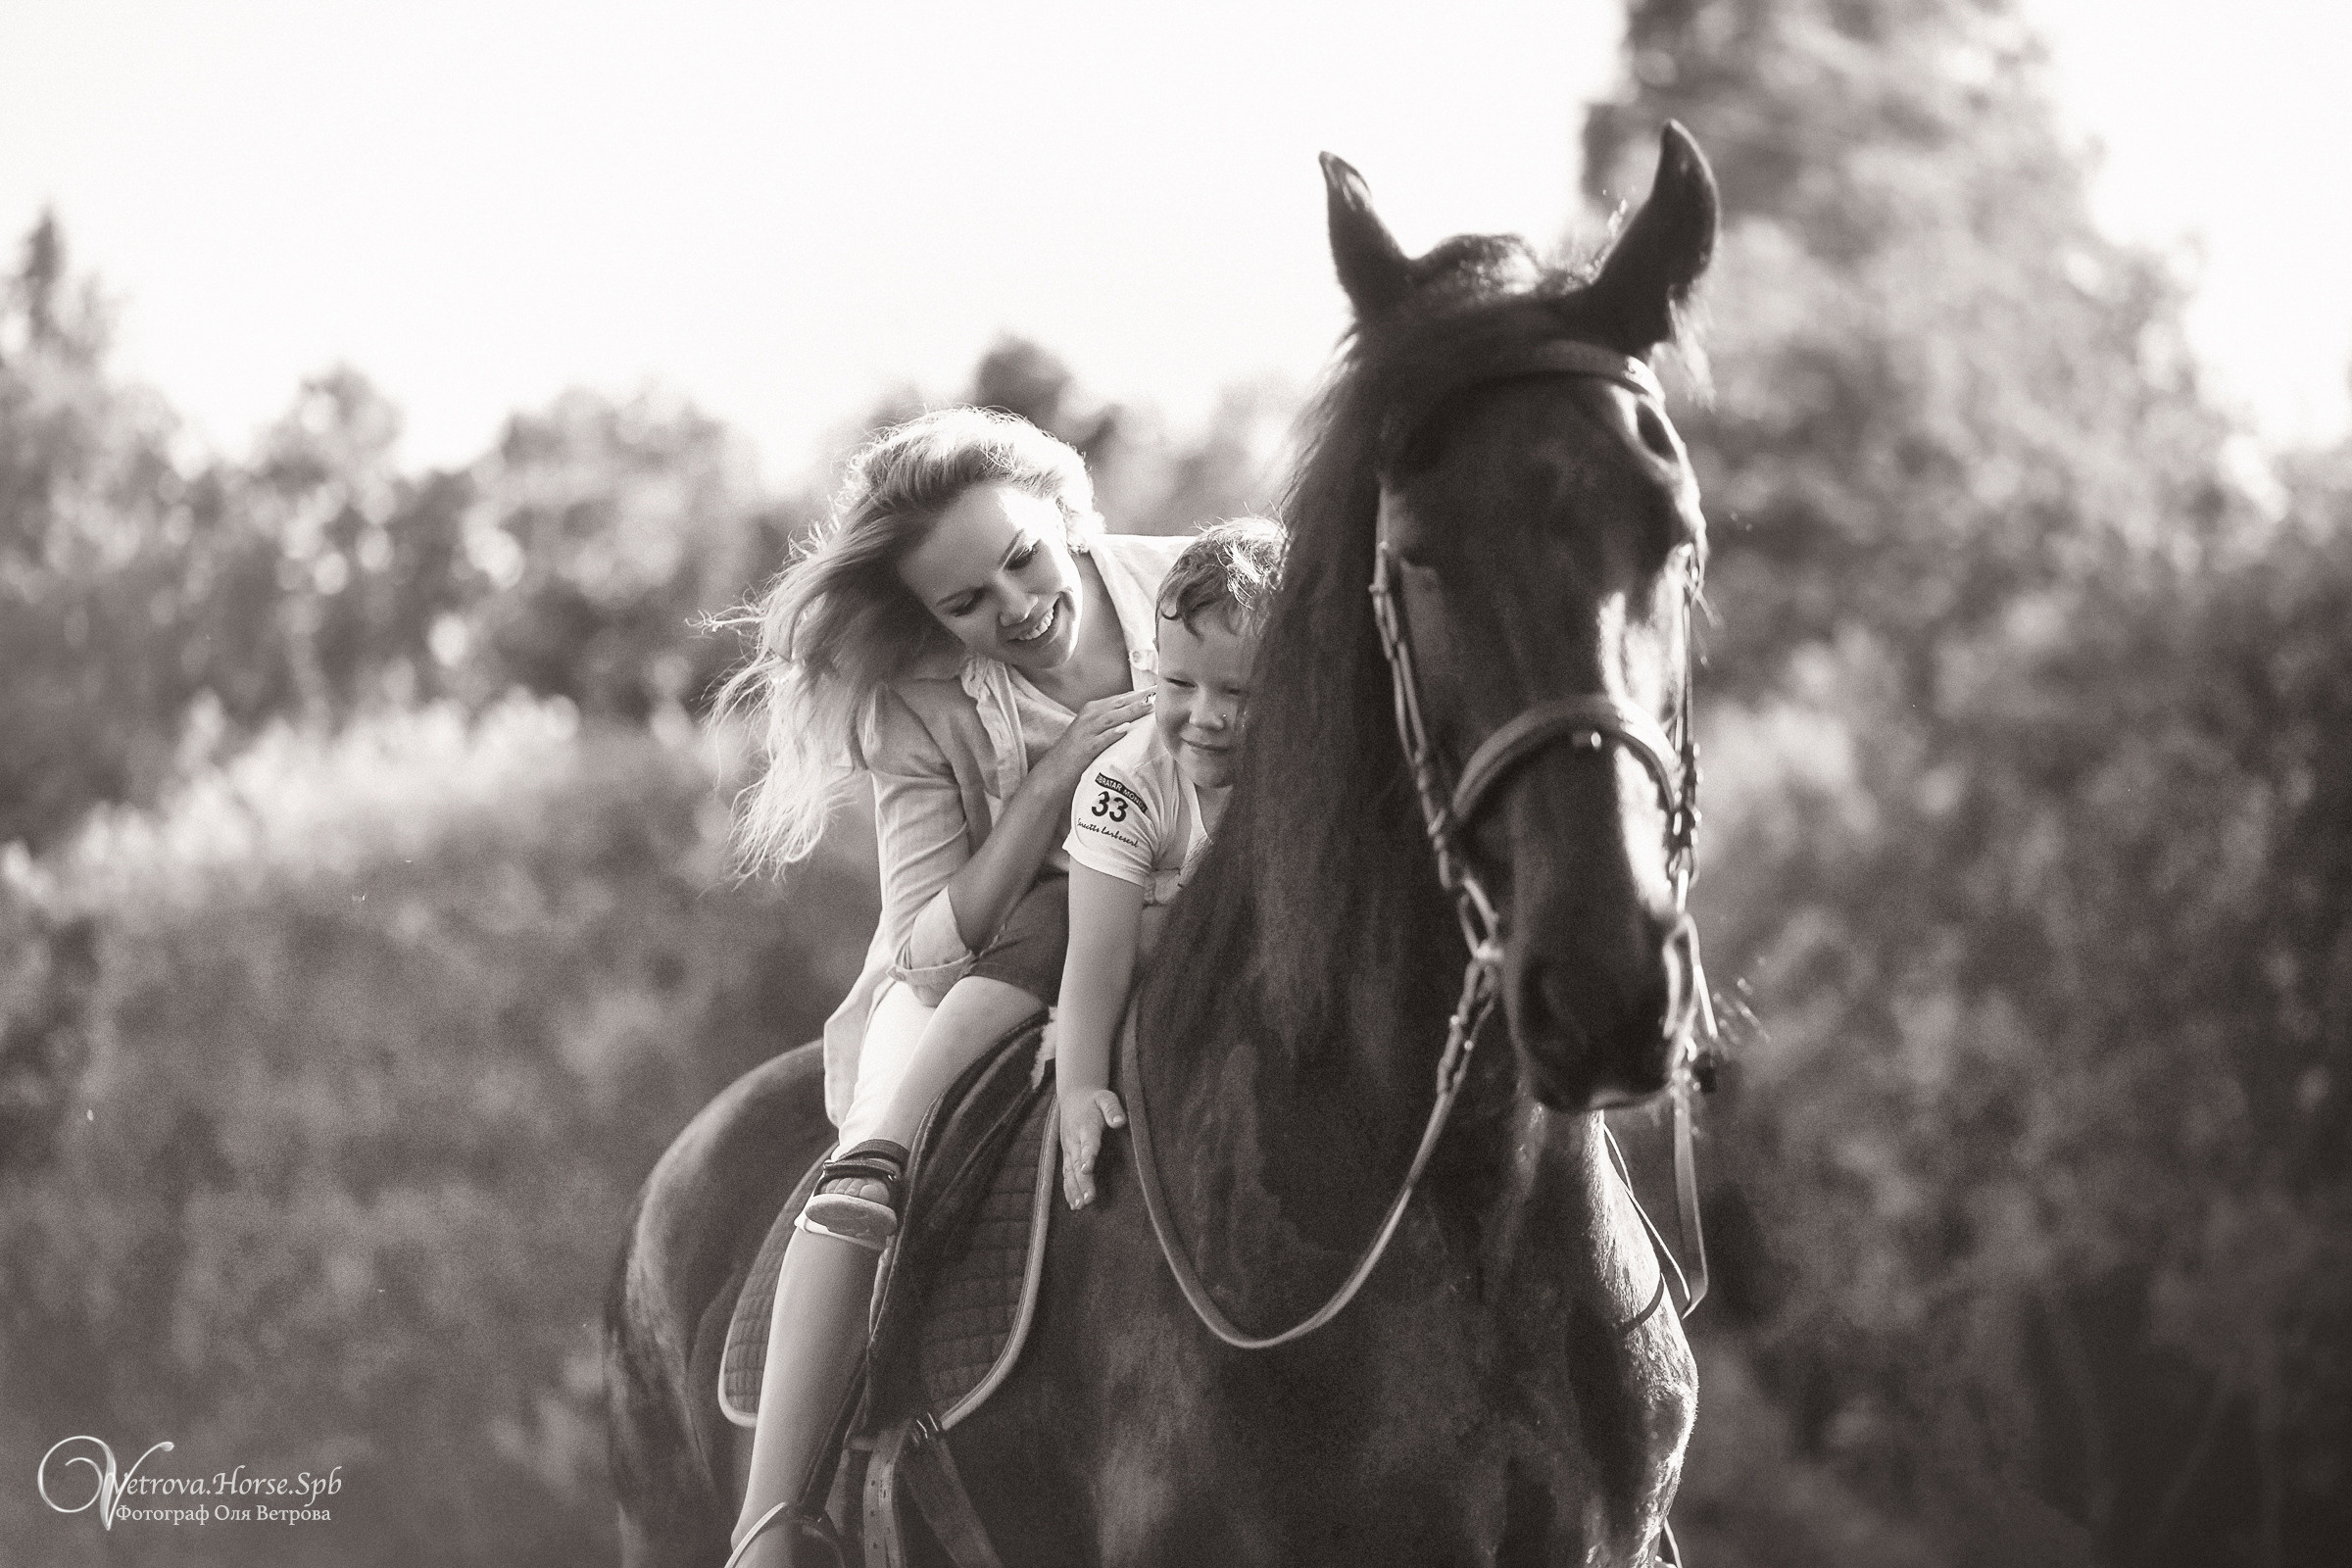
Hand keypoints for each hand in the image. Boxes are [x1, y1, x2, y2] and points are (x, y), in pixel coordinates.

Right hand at [1037, 689, 1153, 794]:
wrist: (1054, 770)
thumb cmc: (1076, 750)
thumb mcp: (1091, 729)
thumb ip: (1109, 721)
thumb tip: (1135, 717)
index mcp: (1092, 710)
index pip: (1120, 698)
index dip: (1139, 694)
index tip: (1157, 689)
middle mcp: (1089, 717)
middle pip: (1118, 704)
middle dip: (1139, 698)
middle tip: (1159, 693)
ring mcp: (1086, 732)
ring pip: (1111, 718)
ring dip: (1130, 711)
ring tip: (1148, 706)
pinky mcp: (1085, 748)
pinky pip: (1101, 739)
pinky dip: (1113, 733)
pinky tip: (1125, 729)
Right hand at [1058, 1088, 1127, 1209]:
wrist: (1074, 1095)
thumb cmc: (1094, 1099)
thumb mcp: (1106, 1097)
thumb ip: (1113, 1109)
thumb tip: (1120, 1122)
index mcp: (1086, 1125)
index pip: (1087, 1142)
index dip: (1087, 1155)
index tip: (1087, 1169)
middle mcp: (1074, 1139)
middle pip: (1078, 1162)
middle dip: (1082, 1181)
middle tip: (1089, 1199)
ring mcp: (1068, 1148)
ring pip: (1069, 1171)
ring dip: (1074, 1189)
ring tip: (1081, 1206)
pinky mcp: (1067, 1154)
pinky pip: (1065, 1173)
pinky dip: (1068, 1189)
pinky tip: (1073, 1204)